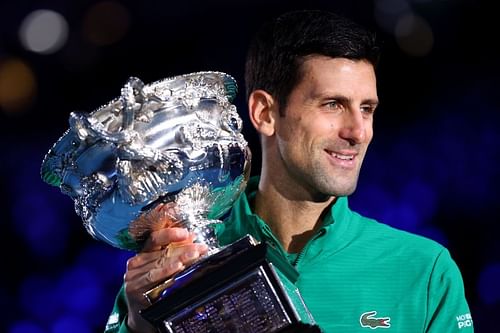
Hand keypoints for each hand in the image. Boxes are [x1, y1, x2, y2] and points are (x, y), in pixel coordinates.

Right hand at [123, 205, 207, 331]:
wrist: (140, 314)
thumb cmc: (153, 287)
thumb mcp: (162, 267)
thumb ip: (174, 252)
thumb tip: (192, 237)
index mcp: (143, 253)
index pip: (155, 238)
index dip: (170, 234)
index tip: (186, 233)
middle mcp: (135, 263)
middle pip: (163, 252)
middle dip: (184, 249)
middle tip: (200, 248)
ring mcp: (133, 276)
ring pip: (160, 263)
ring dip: (180, 259)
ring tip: (194, 256)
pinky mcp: (135, 289)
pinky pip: (153, 277)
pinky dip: (167, 272)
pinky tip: (178, 268)